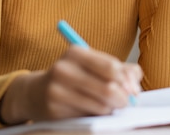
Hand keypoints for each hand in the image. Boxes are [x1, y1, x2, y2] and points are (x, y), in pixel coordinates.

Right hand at [0, 46, 141, 123]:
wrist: (35, 93)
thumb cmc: (73, 77)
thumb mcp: (92, 65)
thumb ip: (120, 70)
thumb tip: (135, 86)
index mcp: (75, 52)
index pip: (111, 67)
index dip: (127, 81)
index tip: (134, 91)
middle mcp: (63, 69)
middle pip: (107, 87)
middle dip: (122, 98)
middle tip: (126, 103)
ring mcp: (56, 90)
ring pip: (99, 105)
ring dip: (110, 109)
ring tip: (108, 106)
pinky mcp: (54, 110)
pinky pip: (86, 116)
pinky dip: (95, 116)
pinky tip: (92, 111)